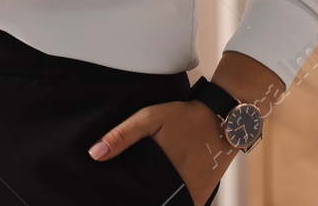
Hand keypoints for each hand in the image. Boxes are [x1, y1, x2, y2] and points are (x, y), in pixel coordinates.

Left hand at [88, 99, 233, 204]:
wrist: (222, 120)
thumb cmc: (184, 119)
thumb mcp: (150, 119)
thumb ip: (122, 136)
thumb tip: (95, 154)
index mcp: (163, 182)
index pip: (137, 200)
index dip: (128, 197)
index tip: (112, 194)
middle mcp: (181, 196)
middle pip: (151, 202)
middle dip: (138, 197)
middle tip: (123, 190)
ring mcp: (192, 199)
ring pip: (166, 204)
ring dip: (154, 197)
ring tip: (140, 187)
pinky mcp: (200, 197)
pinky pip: (180, 203)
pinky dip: (167, 198)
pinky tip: (155, 187)